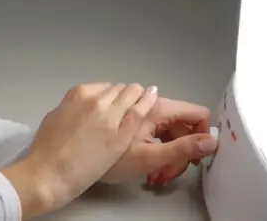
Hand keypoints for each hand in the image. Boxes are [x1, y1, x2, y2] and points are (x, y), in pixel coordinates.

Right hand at [2, 83, 158, 215]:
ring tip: (146, 98)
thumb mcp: (56, 117)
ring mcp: (110, 116)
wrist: (50, 172)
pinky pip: (139, 111)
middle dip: (125, 96)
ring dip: (138, 96)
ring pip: (132, 94)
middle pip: (119, 89)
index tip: (113, 104)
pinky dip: (147, 102)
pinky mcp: (121, 134)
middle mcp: (97, 100)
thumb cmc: (46, 149)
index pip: (104, 87)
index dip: (111, 96)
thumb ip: (73, 108)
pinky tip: (152, 97)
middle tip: (127, 107)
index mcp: (79, 93)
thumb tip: (83, 109)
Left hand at [98, 96, 217, 187]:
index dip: (199, 135)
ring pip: (147, 112)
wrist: (55, 166)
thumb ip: (182, 147)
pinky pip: (120, 106)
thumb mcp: (148, 159)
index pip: (194, 112)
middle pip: (171, 115)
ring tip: (141, 161)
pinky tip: (118, 142)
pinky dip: (125, 123)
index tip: (191, 157)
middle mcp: (135, 94)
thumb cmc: (102, 166)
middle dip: (174, 143)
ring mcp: (111, 93)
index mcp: (152, 108)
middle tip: (163, 173)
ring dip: (152, 136)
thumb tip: (211, 139)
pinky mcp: (88, 97)